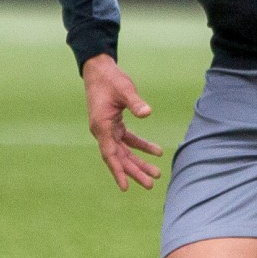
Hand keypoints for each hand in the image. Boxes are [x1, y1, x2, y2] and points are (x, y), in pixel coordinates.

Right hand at [82, 54, 162, 190]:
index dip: (118, 171)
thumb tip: (147, 113)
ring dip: (139, 162)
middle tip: (151, 184)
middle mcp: (103, 131)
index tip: (125, 187)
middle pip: (119, 158)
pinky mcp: (114, 124)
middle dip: (134, 171)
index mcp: (101, 126)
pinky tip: (157, 152)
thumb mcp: (124, 89)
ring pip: (124, 152)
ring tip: (155, 174)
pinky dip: (141, 146)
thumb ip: (135, 102)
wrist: (99, 70)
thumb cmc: (110, 79)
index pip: (110, 154)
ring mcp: (108, 129)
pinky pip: (128, 140)